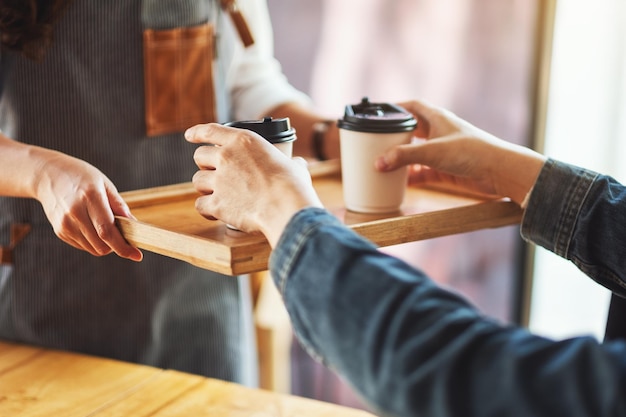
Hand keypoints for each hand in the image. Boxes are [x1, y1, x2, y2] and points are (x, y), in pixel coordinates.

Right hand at [32, 152, 142, 260]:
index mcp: (90, 197)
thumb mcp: (104, 184)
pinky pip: (83, 246)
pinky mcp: (60, 231)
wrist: (48, 175)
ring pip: (93, 249)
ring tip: (104, 226)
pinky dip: (93, 242)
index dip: (123, 247)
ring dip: (105, 245)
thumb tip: (134, 224)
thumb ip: (119, 206)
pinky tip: (91, 225)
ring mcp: (65, 224)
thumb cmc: (81, 177)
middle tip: (122, 235)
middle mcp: (75, 213)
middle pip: (101, 245)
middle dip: (117, 246)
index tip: (137, 255)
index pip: (107, 231)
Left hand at [185, 123, 322, 246]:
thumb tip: (297, 164)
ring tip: (218, 194)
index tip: (189, 135)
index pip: (211, 131)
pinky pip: (200, 205)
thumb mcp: (293, 165)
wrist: (286, 207)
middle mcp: (226, 157)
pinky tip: (214, 212)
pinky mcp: (217, 203)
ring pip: (197, 180)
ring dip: (205, 187)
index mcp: (243, 141)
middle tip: (214, 173)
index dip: (197, 132)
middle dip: (204, 165)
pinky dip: (206, 209)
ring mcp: (219, 180)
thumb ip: (290, 162)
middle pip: (199, 156)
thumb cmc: (292, 185)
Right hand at [375, 100, 546, 204]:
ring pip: (415, 152)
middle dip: (394, 136)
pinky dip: (410, 176)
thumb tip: (378, 163)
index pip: (412, 106)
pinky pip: (422, 171)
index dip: (396, 107)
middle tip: (375, 142)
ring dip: (401, 158)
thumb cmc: (472, 152)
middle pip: (411, 130)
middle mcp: (439, 132)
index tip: (379, 112)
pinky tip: (399, 182)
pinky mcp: (445, 169)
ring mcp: (442, 151)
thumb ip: (404, 156)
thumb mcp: (432, 151)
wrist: (499, 171)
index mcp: (437, 118)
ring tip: (382, 163)